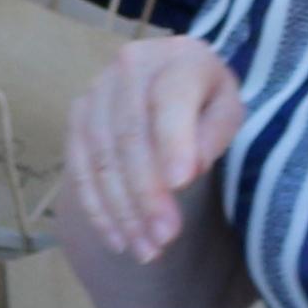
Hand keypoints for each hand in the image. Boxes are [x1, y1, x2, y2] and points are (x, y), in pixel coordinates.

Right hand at [66, 33, 241, 260]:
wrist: (174, 82)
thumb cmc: (208, 102)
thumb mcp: (229, 111)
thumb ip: (214, 133)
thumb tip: (188, 167)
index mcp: (180, 57)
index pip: (170, 99)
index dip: (173, 141)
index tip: (181, 184)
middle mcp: (131, 65)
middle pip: (131, 135)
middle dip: (146, 193)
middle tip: (165, 237)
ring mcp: (98, 90)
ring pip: (102, 156)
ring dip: (121, 210)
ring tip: (146, 250)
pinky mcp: (78, 116)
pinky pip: (79, 167)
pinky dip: (97, 208)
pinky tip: (117, 239)